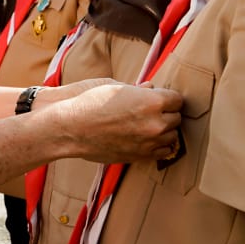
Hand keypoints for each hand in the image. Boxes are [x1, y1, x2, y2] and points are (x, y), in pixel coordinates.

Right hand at [45, 80, 182, 163]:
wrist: (67, 127)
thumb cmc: (87, 101)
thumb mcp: (114, 86)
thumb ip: (138, 90)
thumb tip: (150, 88)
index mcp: (152, 101)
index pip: (177, 99)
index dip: (167, 97)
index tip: (159, 98)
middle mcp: (154, 123)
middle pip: (177, 118)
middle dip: (166, 113)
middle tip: (151, 111)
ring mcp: (148, 142)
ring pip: (171, 136)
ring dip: (163, 130)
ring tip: (147, 125)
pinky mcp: (139, 156)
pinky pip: (163, 152)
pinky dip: (159, 146)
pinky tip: (147, 139)